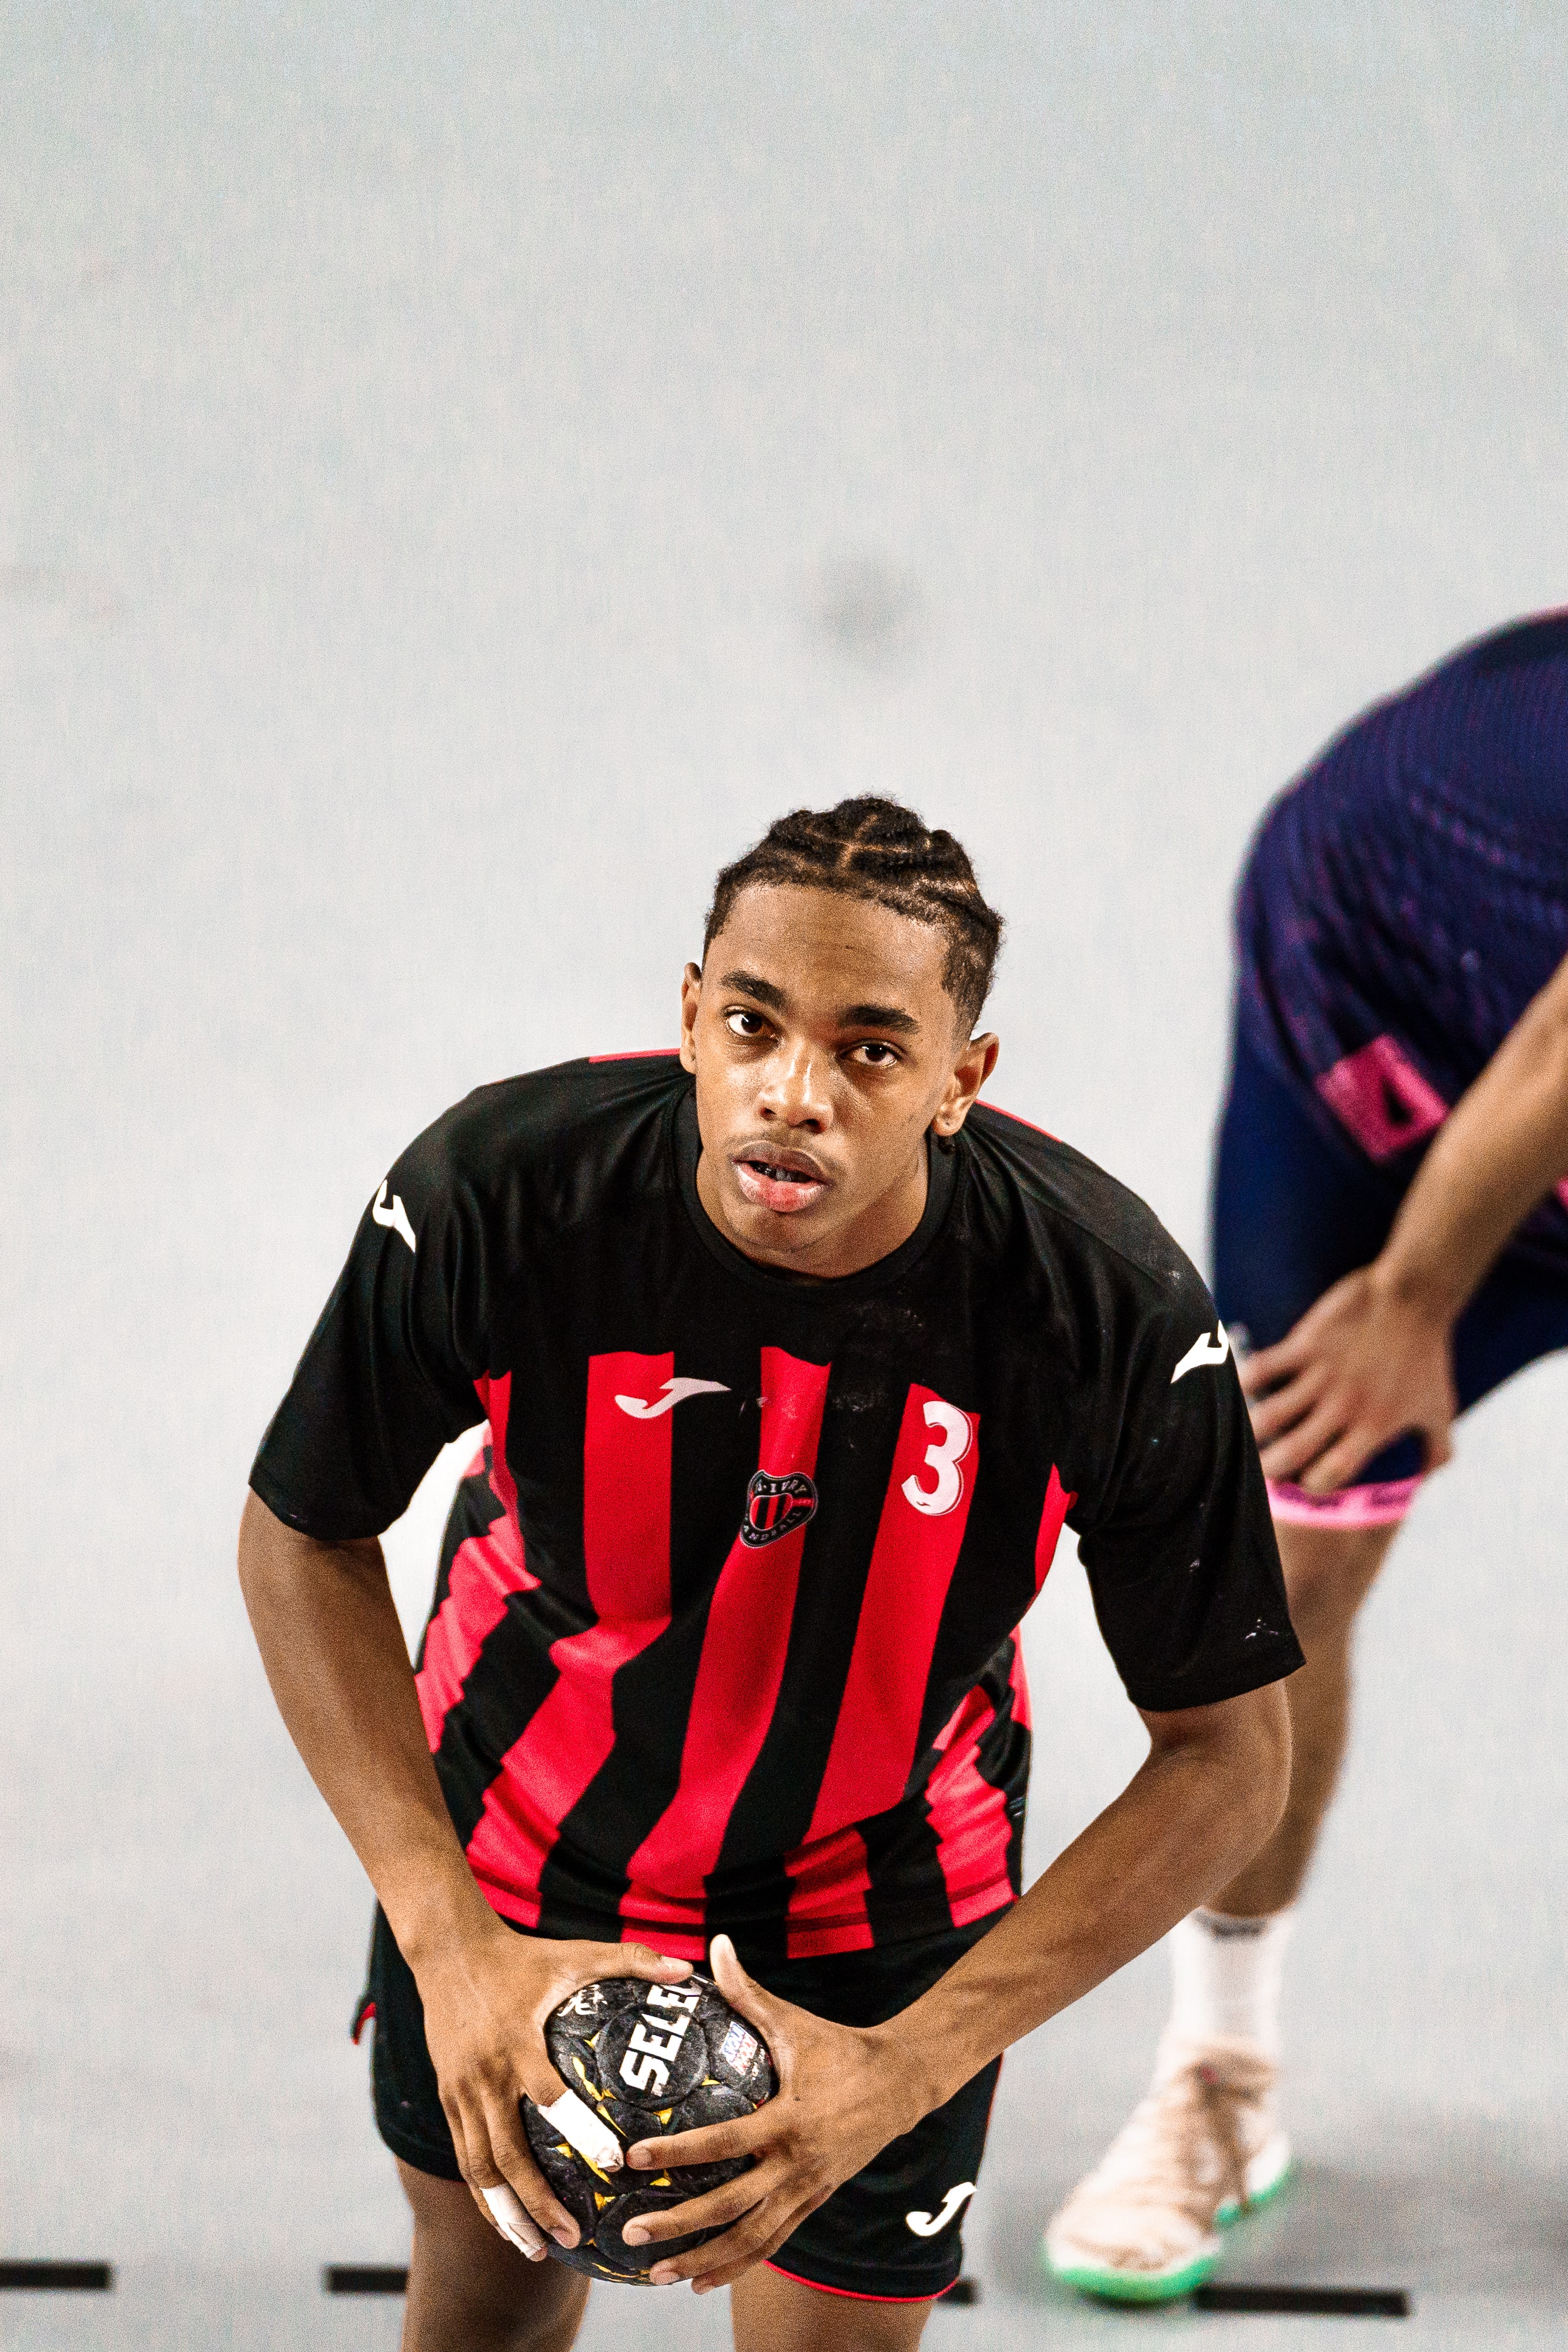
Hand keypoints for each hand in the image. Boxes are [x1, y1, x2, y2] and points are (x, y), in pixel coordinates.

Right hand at [414, 1914, 692, 2257]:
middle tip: (574, 2236)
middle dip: (537, 2203)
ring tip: (536, 2250)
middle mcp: (484, 2074)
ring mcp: (460, 2091)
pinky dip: (484, 2196)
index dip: (580, 2131)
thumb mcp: (576, 1952)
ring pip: (479, 2168)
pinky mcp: (446, 2099)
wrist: (448, 1951)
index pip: (549, 2096)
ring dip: (505, 2214)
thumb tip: (688, 1966)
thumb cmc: (523, 1954)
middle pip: (506, 2154)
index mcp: (517, 2041)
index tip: (615, 2162)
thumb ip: (632, 1958)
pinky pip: (464, 2157)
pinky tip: (507, 2223)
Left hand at [619, 1933, 930, 2291]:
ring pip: (750, 2237)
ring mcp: (807, 2189)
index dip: (677, 2153)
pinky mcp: (814, 2202)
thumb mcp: (794, 2021)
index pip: (723, 2142)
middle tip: (629, 2231)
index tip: (633, 2159)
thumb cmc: (839, 2048)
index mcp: (788, 2119)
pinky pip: (772, 2242)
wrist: (901, 2084)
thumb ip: (748, 1990)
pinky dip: (737, 2264)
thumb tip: (715, 1944)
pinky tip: (702, 2279)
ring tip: (657, 2276)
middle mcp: (796, 2163)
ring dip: (703, 2258)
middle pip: (730, 2205)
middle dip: (678, 2223)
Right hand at [1241, 1262, 1457, 1493]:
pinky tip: (1240, 1389)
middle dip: (1269, 1470)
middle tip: (1262, 1469)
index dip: (1313, 1485)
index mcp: (1373, 1427)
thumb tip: (1423, 1480)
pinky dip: (1243, 1382)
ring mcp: (1322, 1375)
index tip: (1306, 1481)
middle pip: (1291, 1452)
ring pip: (1269, 1416)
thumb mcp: (1441, 1409)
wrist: (1415, 1297)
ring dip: (1251, 1431)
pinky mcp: (1306, 1344)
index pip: (1331, 1474)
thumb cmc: (1429, 1355)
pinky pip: (1262, 1368)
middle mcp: (1343, 1407)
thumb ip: (1437, 1451)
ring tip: (1246, 1433)